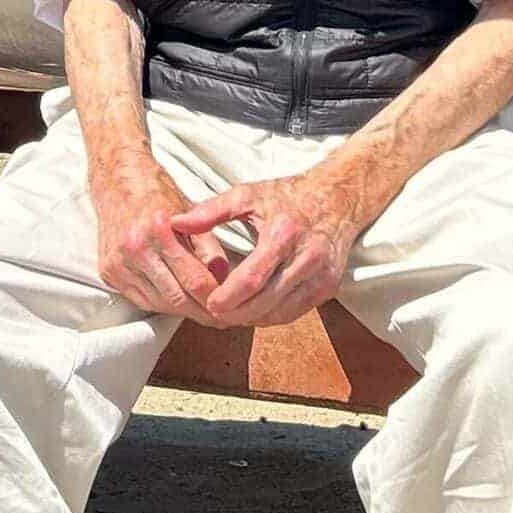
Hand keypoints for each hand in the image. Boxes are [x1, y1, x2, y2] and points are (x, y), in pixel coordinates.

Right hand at [91, 149, 230, 324]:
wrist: (118, 184)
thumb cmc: (159, 198)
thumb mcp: (193, 216)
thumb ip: (211, 251)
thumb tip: (228, 286)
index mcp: (158, 229)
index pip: (196, 280)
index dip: (218, 299)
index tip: (232, 307)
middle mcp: (134, 247)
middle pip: (177, 298)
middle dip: (202, 312)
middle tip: (221, 319)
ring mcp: (117, 261)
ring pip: (159, 304)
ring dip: (183, 311)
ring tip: (202, 311)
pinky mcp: (107, 272)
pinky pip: (141, 300)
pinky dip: (161, 304)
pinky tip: (176, 300)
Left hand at [170, 162, 373, 328]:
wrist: (336, 198)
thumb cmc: (286, 196)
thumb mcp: (246, 194)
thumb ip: (210, 210)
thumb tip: (176, 222)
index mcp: (283, 234)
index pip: (252, 278)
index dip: (228, 296)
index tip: (208, 303)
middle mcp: (307, 258)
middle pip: (266, 301)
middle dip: (237, 313)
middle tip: (212, 315)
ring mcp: (322, 275)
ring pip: (282, 311)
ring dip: (253, 318)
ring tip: (228, 315)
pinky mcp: (329, 286)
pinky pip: (296, 311)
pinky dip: (273, 316)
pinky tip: (253, 312)